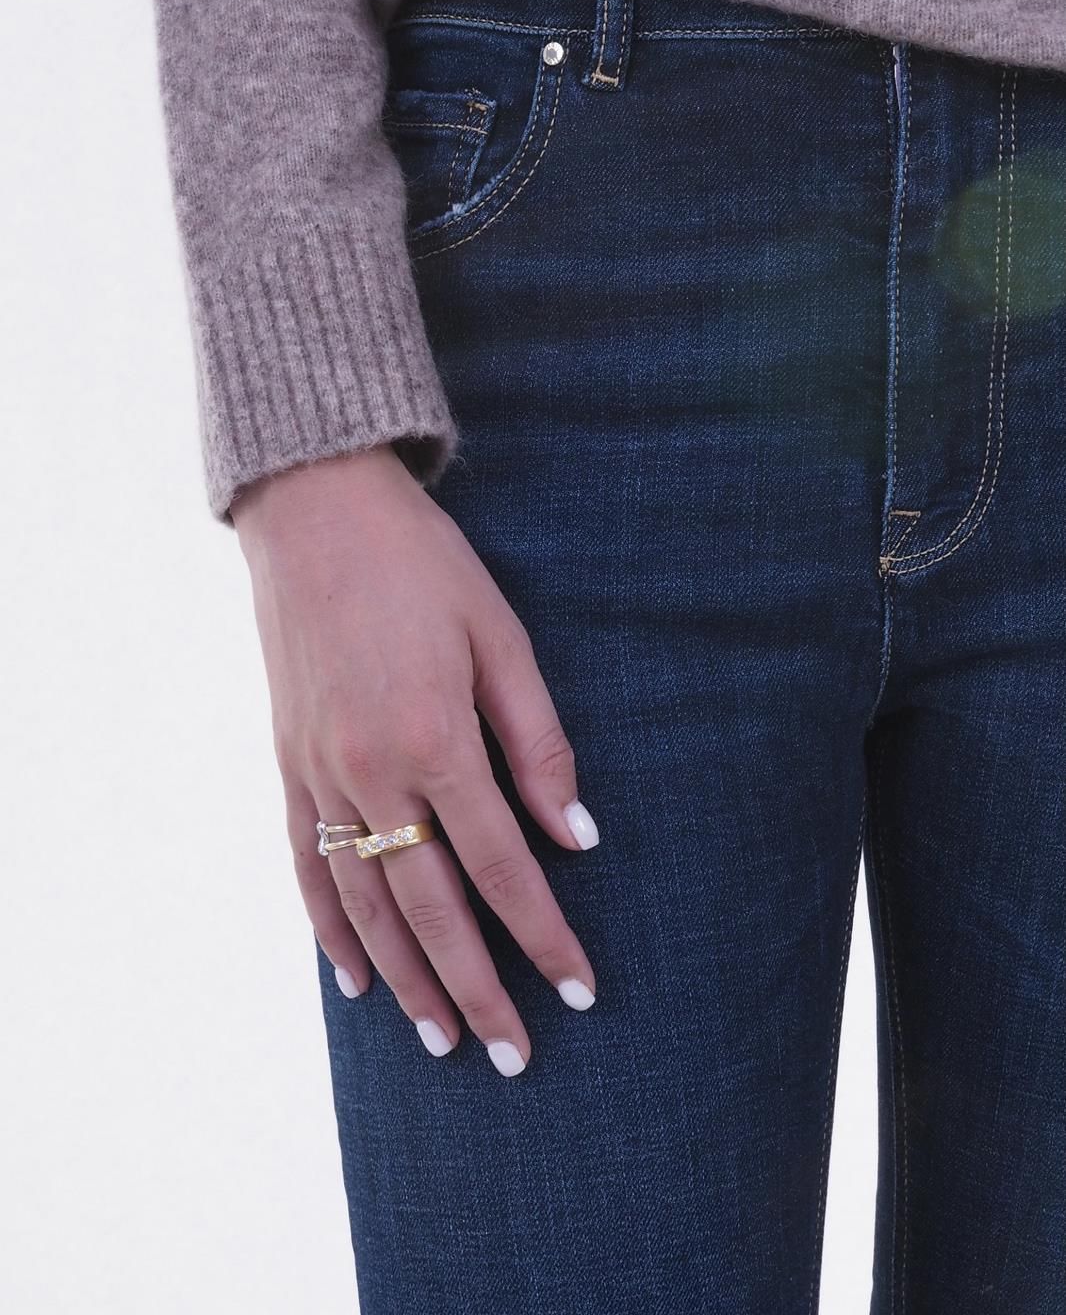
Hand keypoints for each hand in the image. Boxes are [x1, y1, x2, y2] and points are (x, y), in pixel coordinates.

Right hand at [232, 444, 598, 1075]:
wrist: (315, 512)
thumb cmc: (423, 567)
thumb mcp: (501, 637)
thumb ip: (539, 743)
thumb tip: (579, 834)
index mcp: (434, 739)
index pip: (502, 867)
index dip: (544, 935)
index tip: (580, 991)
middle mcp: (370, 772)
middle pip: (431, 908)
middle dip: (478, 988)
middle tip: (514, 1056)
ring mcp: (319, 773)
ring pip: (365, 903)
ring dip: (406, 978)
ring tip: (442, 1040)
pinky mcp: (287, 763)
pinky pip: (306, 865)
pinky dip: (331, 929)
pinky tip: (354, 977)